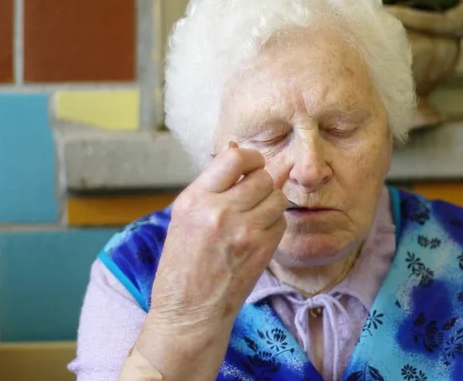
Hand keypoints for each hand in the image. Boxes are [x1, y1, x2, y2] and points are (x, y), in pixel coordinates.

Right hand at [135, 143, 287, 379]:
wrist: (188, 313)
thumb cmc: (181, 267)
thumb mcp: (185, 218)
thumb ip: (214, 185)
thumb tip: (240, 150)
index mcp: (194, 199)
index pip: (235, 157)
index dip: (250, 157)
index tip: (252, 165)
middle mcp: (219, 211)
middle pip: (262, 176)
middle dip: (262, 183)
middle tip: (252, 197)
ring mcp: (243, 231)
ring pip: (277, 197)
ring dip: (270, 203)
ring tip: (253, 217)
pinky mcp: (261, 250)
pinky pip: (281, 222)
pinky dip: (274, 224)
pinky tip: (257, 235)